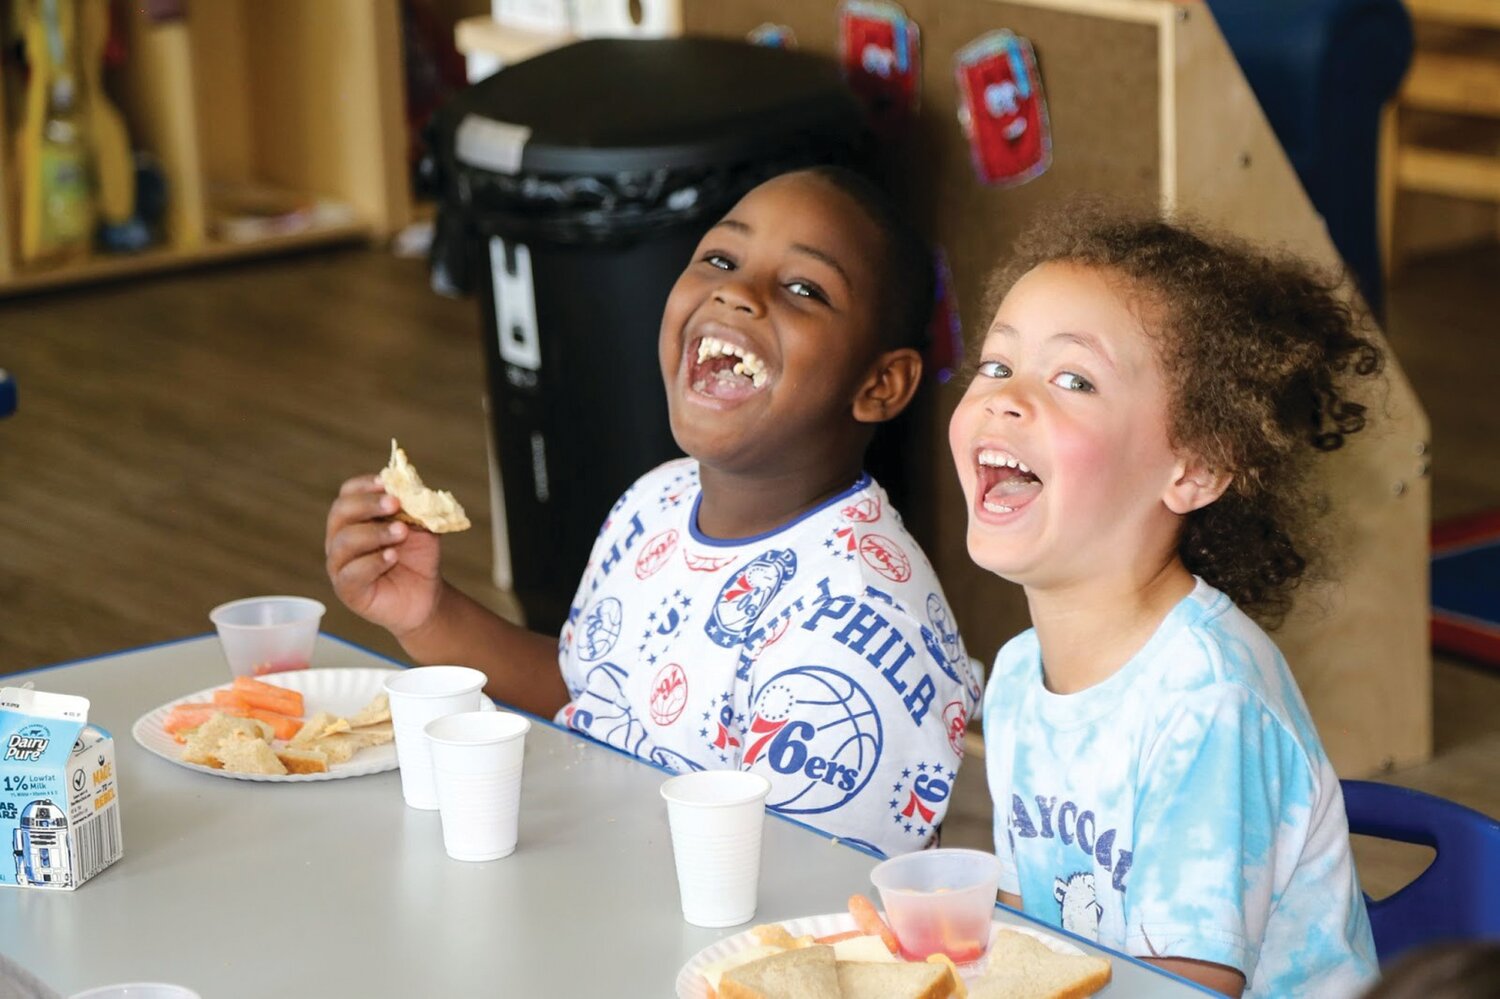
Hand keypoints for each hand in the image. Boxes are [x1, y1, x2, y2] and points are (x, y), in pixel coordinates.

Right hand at [325, 475, 442, 636]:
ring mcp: (340, 565)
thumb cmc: (417, 556)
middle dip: (368, 504)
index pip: (347, 494)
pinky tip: (392, 557)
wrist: (426, 593)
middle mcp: (340, 538)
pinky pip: (351, 573)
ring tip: (401, 533)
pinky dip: (373, 562)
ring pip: (344, 542)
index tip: (386, 483)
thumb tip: (409, 487)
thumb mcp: (421, 526)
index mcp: (354, 518)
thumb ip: (415, 508)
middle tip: (394, 503)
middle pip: (340, 513)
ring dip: (375, 533)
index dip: (364, 485)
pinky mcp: (347, 590)